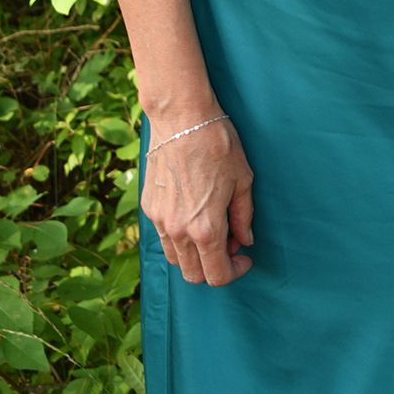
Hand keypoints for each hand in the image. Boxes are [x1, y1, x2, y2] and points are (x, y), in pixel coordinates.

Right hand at [142, 116, 254, 286]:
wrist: (182, 118)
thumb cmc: (218, 145)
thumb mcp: (243, 180)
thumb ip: (243, 217)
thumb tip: (244, 241)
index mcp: (205, 229)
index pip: (217, 275)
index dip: (235, 272)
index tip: (244, 258)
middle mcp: (178, 231)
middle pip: (193, 275)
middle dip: (215, 267)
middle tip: (231, 243)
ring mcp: (160, 221)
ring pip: (176, 258)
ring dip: (195, 255)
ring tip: (213, 228)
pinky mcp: (149, 208)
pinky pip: (164, 236)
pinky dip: (179, 237)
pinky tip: (194, 214)